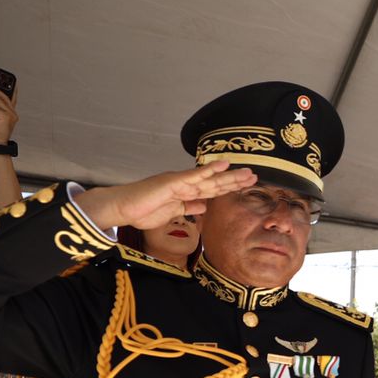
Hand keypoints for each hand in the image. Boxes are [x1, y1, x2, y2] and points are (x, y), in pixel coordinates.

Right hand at [76, 162, 255, 229]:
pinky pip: (194, 175)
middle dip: (235, 181)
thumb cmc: (143, 210)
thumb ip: (189, 207)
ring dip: (229, 175)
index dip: (229, 187)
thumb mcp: (173, 212)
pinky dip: (209, 170)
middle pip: (215, 183)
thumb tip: (204, 206)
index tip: (245, 186)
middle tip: (254, 177)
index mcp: (186, 192)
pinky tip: (223, 165)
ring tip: (247, 172)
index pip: (212, 190)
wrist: (123, 208)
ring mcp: (180, 181)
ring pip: (210, 178)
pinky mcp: (173, 181)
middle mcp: (185, 184)